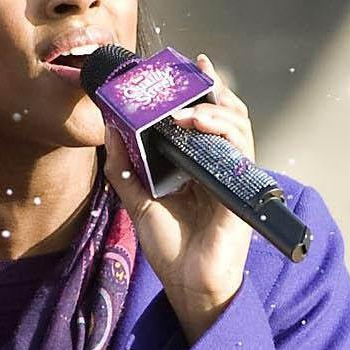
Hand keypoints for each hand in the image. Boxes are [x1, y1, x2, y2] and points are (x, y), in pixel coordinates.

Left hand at [104, 52, 254, 345]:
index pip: (205, 119)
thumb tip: (108, 126)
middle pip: (226, 114)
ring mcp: (233, 175)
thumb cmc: (169, 247)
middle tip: (196, 70)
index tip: (191, 65)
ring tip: (187, 107)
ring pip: (238, 124)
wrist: (186, 284)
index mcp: (198, 165)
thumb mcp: (137, 199)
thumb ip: (124, 165)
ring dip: (214, 108)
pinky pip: (240, 148)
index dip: (202, 90)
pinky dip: (221, 129)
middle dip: (213, 89)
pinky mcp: (240, 188)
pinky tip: (199, 123)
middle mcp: (218, 165)